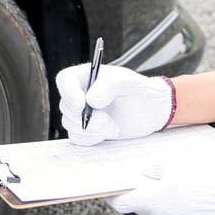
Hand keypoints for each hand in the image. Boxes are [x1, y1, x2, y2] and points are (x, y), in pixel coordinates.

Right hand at [56, 63, 174, 145]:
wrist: (150, 110)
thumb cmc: (138, 90)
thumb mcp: (126, 81)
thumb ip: (109, 86)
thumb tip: (90, 100)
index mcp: (85, 76)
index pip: (65, 80)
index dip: (68, 93)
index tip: (81, 104)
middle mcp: (79, 94)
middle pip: (66, 107)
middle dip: (86, 117)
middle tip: (106, 120)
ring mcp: (81, 113)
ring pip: (70, 124)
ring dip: (92, 129)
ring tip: (113, 125)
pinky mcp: (86, 131)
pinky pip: (78, 138)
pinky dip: (93, 138)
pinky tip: (110, 131)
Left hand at [107, 164, 214, 214]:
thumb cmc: (211, 180)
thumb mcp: (180, 164)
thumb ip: (156, 169)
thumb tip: (145, 172)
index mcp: (153, 201)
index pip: (121, 202)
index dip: (115, 193)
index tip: (113, 186)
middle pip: (142, 207)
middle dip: (145, 193)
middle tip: (154, 177)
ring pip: (160, 214)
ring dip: (164, 202)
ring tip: (182, 186)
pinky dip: (179, 211)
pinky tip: (193, 199)